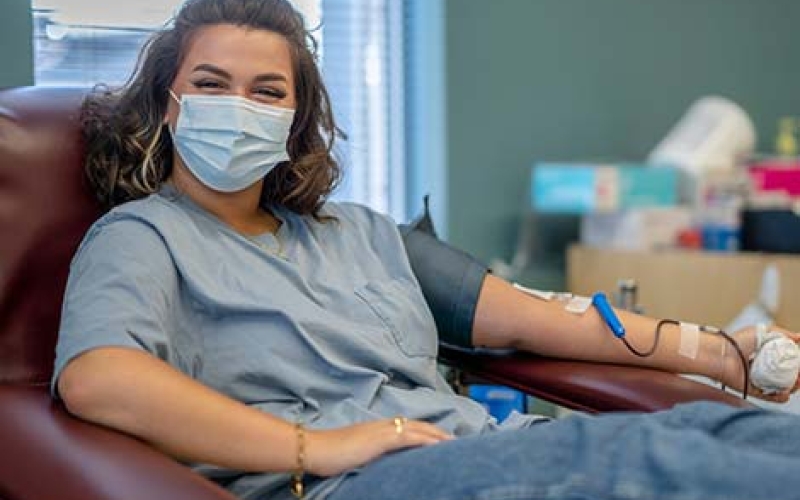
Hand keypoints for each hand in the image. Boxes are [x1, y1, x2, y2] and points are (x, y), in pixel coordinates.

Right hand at [304, 418, 452, 476]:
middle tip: (457, 441)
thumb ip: (370, 456)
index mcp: (377, 429)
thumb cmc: (329, 456)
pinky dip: (426, 439)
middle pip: (418, 425)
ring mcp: (382, 431)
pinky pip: (409, 437)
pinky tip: (439, 445)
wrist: (314, 450)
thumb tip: (381, 465)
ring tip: (455, 443)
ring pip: (418, 429)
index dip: (426, 432)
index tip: (441, 439)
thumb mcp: (355, 455)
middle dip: (437, 432)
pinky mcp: (380, 439)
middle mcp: (382, 426)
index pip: (408, 427)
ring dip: (437, 435)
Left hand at [726, 325, 799, 401]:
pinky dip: (779, 397)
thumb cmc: (737, 341)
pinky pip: (768, 397)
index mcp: (763, 355)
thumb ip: (781, 333)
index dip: (796, 366)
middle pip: (784, 376)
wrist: (720, 354)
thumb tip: (799, 337)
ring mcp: (755, 380)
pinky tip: (786, 394)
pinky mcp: (750, 390)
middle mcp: (760, 368)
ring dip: (791, 387)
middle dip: (796, 378)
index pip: (785, 363)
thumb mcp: (761, 331)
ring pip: (779, 387)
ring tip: (796, 384)